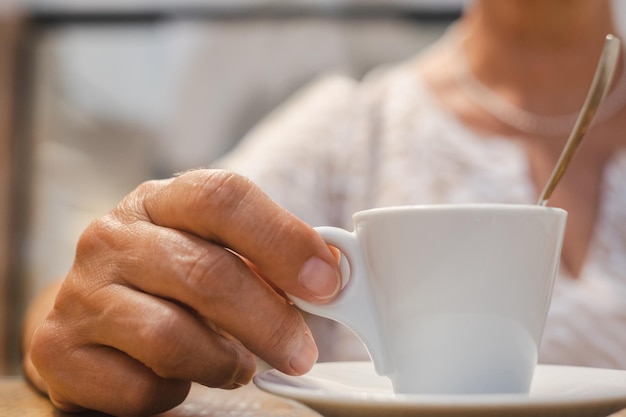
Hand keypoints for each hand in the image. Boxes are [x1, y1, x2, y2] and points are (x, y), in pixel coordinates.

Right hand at [25, 169, 340, 415]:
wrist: (95, 315)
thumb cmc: (172, 281)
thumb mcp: (215, 250)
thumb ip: (266, 258)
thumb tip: (330, 274)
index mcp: (160, 200)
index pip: (222, 197)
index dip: (282, 239)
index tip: (326, 282)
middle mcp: (112, 237)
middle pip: (205, 272)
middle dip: (269, 320)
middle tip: (301, 352)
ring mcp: (81, 292)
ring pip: (171, 336)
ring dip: (223, 362)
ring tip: (238, 365)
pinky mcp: (60, 350)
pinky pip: (139, 385)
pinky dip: (175, 391)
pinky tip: (180, 377)